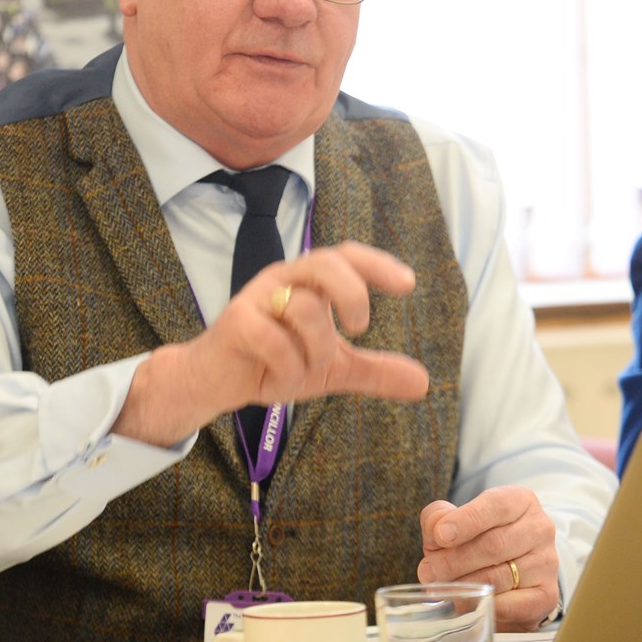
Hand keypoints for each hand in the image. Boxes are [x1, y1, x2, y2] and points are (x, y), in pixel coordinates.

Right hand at [115, 241, 428, 445]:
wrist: (218, 384)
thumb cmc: (275, 362)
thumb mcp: (332, 369)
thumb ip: (374, 371)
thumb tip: (424, 383)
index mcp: (310, 282)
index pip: (347, 257)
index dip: (377, 264)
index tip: (408, 284)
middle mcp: (285, 279)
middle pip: (325, 263)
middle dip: (352, 292)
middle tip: (360, 328)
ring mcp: (258, 297)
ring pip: (304, 307)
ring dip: (317, 348)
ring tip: (306, 369)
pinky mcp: (236, 322)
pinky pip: (274, 338)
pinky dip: (289, 366)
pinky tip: (282, 377)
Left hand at [417, 487, 559, 631]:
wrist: (513, 570)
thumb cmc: (480, 540)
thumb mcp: (458, 521)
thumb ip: (440, 518)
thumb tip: (437, 529)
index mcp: (520, 501)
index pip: (495, 506)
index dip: (467, 520)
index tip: (441, 535)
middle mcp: (540, 528)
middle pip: (495, 544)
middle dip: (455, 560)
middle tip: (429, 571)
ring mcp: (547, 563)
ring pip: (501, 576)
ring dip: (465, 585)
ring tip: (442, 588)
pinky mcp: (547, 595)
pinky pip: (513, 605)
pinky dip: (485, 606)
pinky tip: (466, 603)